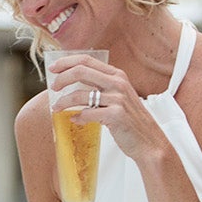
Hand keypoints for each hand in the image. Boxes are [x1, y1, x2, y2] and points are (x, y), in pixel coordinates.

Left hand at [47, 53, 168, 161]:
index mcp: (117, 75)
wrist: (149, 141)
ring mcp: (118, 99)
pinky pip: (87, 113)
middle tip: (53, 88)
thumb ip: (100, 87)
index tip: (53, 69)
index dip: (66, 62)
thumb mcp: (119, 96)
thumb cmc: (130, 120)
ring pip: (80, 95)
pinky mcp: (116, 115)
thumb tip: (72, 82)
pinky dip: (77, 117)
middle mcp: (118, 83)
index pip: (86, 60)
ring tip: (57, 108)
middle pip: (80, 71)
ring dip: (64, 102)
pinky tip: (75, 120)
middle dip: (62, 79)